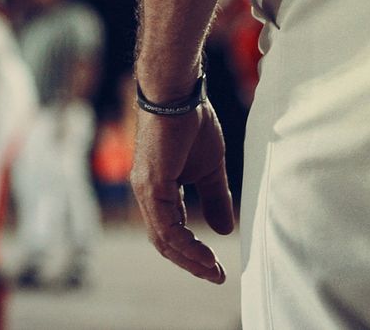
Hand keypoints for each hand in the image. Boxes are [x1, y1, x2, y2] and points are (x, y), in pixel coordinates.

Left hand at [130, 99, 234, 283]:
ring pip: (163, 238)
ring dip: (190, 258)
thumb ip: (214, 199)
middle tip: (216, 276)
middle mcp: (147, 193)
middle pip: (164, 241)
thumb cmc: (192, 123)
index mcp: (158, 189)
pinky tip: (204, 253)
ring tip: (213, 270)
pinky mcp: (151, 184)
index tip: (216, 266)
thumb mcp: (210, 169)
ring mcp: (146, 189)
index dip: (192, 251)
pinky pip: (165, 225)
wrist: (180, 94)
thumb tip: (223, 230)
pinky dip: (185, 243)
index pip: (171, 231)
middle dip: (191, 262)